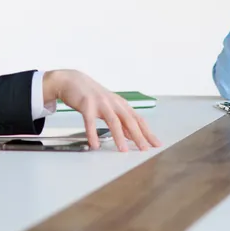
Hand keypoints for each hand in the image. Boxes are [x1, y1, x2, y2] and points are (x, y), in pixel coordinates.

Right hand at [43, 70, 160, 151]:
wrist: (72, 80)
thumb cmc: (91, 95)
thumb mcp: (109, 106)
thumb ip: (120, 120)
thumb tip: (131, 136)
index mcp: (121, 104)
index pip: (138, 120)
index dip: (148, 132)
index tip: (156, 144)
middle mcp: (113, 103)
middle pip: (130, 121)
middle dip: (138, 136)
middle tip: (144, 149)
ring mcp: (100, 103)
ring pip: (113, 121)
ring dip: (119, 136)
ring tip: (123, 150)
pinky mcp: (86, 104)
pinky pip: (90, 121)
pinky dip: (93, 134)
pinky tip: (94, 144)